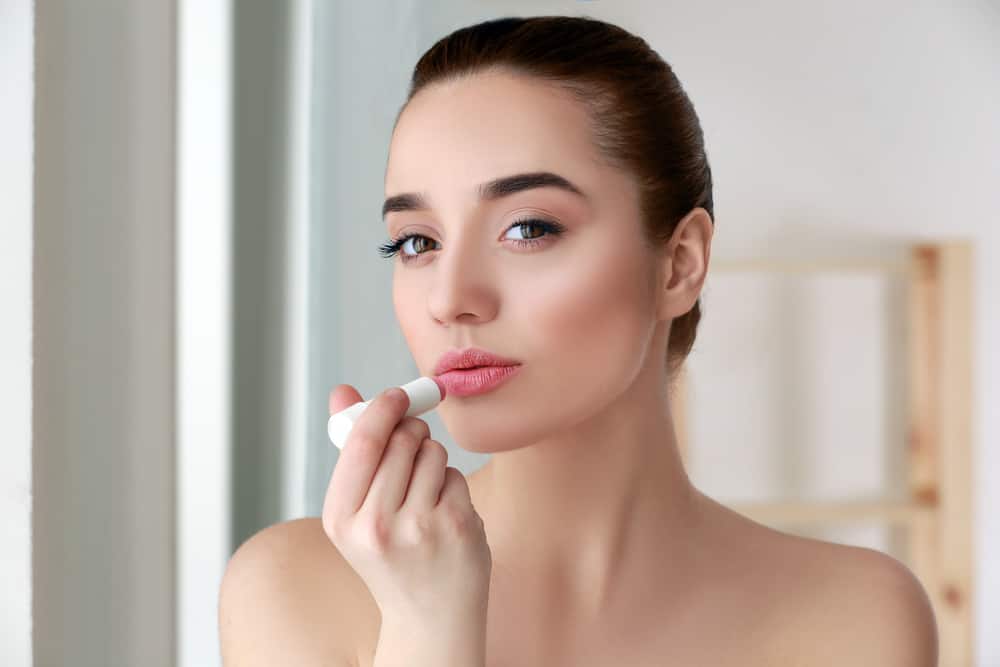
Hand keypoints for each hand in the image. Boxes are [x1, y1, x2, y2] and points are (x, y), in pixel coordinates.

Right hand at [322, 384, 492, 629]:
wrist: (428, 618)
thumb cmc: (391, 555)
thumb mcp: (356, 512)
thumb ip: (351, 451)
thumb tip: (342, 391)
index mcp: (340, 519)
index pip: (362, 443)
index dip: (382, 409)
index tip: (395, 395)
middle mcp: (376, 526)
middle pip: (401, 441)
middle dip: (411, 430)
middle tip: (413, 442)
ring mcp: (420, 529)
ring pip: (433, 452)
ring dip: (433, 459)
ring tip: (425, 493)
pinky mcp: (457, 527)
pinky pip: (455, 474)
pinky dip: (451, 485)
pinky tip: (443, 514)